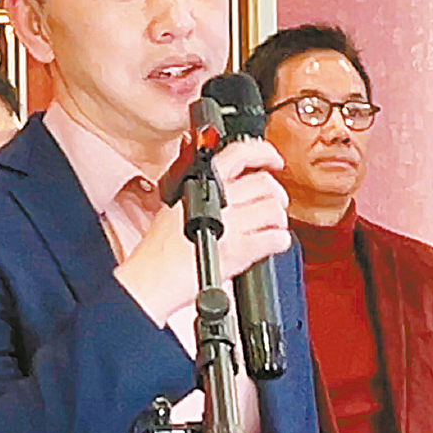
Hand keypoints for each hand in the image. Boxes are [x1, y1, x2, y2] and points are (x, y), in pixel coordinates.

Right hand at [114, 139, 290, 326]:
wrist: (152, 280)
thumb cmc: (159, 250)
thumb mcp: (174, 206)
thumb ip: (200, 189)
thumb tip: (229, 178)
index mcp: (199, 186)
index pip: (238, 154)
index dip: (263, 152)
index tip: (274, 159)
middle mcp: (216, 202)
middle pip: (264, 183)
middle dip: (276, 193)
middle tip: (275, 202)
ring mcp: (230, 226)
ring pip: (273, 210)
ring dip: (279, 218)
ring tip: (272, 225)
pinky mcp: (239, 251)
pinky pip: (274, 238)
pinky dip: (280, 240)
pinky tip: (273, 243)